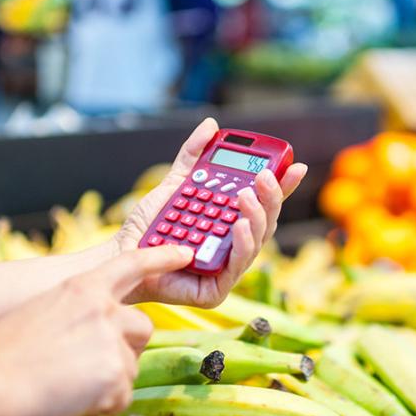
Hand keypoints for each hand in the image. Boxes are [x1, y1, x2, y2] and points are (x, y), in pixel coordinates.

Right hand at [0, 245, 191, 415]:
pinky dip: (103, 404)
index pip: (132, 264)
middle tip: (91, 363)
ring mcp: (113, 341)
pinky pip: (122, 395)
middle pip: (142, 327)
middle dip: (126, 346)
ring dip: (109, 379)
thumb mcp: (43, 312)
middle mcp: (105, 309)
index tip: (185, 253)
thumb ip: (78, 313)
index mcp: (83, 287)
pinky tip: (72, 400)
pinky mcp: (116, 375)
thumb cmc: (1, 352)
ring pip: (132, 365)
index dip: (161, 257)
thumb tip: (96, 333)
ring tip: (68, 384)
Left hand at [115, 118, 306, 307]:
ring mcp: (227, 268)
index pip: (262, 202)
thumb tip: (211, 126)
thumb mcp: (174, 184)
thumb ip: (194, 157)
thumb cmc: (149, 228)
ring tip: (246, 196)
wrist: (121, 256)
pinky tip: (238, 226)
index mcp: (230, 221)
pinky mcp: (216, 289)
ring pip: (256, 242)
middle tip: (264, 176)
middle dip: (271, 197)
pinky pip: (236, 267)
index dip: (282, 185)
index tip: (294, 165)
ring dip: (257, 217)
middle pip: (265, 221)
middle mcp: (234, 245)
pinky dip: (242, 245)